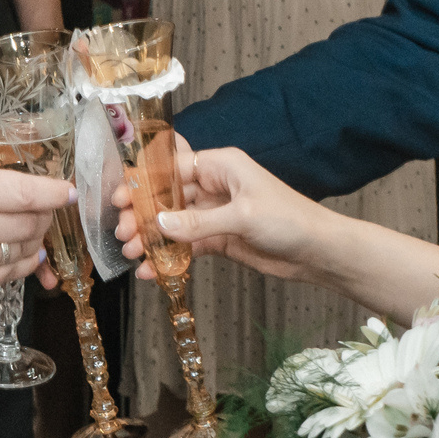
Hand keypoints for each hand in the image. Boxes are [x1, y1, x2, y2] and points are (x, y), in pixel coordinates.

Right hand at [0, 166, 68, 305]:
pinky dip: (23, 257)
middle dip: (43, 212)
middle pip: (32, 222)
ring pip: (28, 248)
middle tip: (38, 203)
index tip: (70, 189)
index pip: (25, 194)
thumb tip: (29, 191)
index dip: (54, 192)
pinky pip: (14, 271)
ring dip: (33, 235)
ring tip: (21, 223)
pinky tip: (14, 246)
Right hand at [112, 140, 327, 284]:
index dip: (144, 183)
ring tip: (132, 254)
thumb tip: (159, 224)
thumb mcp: (242, 216)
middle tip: (122, 232)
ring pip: (174, 224)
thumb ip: (199, 222)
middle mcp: (215, 187)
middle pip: (168, 198)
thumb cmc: (289, 220)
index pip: (173, 168)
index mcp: (221, 166)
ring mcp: (216, 214)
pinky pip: (187, 246)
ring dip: (152, 239)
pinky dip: (169, 257)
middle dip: (143, 215)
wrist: (317, 251)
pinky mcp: (219, 239)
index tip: (121, 198)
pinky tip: (152, 270)